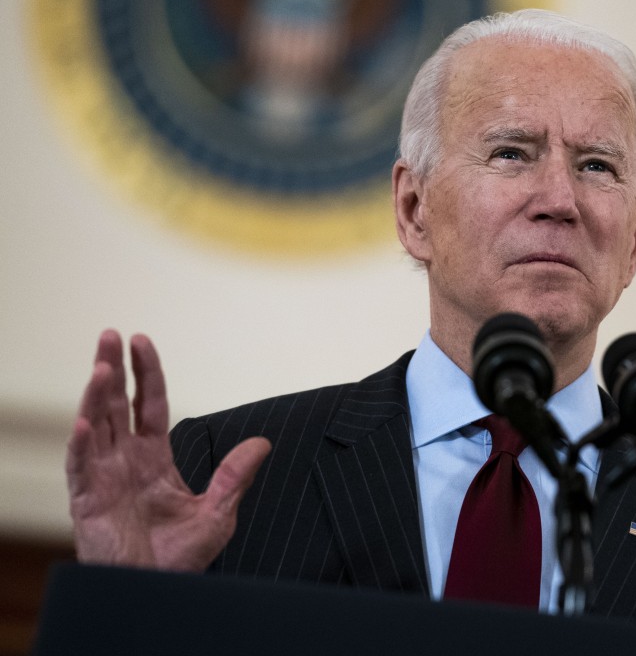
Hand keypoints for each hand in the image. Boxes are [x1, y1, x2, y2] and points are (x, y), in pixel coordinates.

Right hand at [66, 330, 270, 571]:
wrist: (155, 593)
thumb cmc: (178, 558)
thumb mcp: (218, 512)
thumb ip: (235, 475)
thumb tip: (263, 442)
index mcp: (154, 459)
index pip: (149, 404)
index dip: (146, 373)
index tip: (142, 341)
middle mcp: (125, 461)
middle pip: (115, 404)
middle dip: (112, 369)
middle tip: (110, 333)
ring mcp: (104, 478)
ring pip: (94, 426)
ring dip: (95, 396)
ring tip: (101, 366)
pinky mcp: (88, 501)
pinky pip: (81, 468)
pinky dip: (80, 445)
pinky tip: (83, 422)